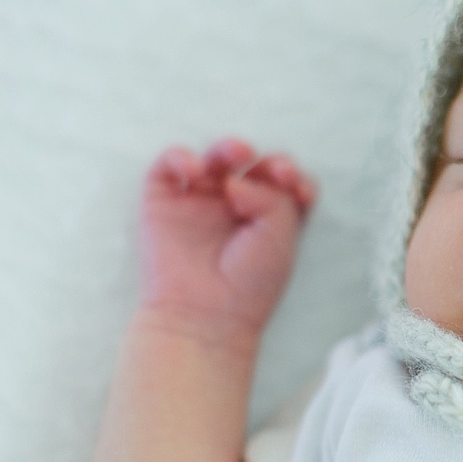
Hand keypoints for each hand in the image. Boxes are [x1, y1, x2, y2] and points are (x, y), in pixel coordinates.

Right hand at [138, 138, 316, 341]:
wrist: (204, 314)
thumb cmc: (249, 284)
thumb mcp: (281, 237)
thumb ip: (273, 197)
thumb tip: (235, 180)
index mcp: (268, 219)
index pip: (286, 184)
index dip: (295, 178)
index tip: (298, 190)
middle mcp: (235, 208)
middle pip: (255, 166)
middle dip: (271, 163)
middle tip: (277, 173)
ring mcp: (199, 203)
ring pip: (215, 159)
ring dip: (230, 148)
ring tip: (239, 153)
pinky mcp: (164, 202)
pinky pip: (169, 165)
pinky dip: (180, 157)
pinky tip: (195, 170)